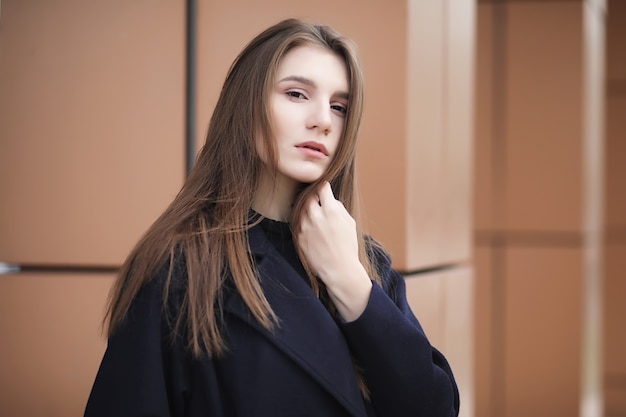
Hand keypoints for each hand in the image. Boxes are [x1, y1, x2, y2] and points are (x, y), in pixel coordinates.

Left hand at [296, 182, 371, 320]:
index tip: (324, 189)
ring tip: (316, 219)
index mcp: (331, 210)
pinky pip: (299, 223)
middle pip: (309, 197)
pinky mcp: (299, 236)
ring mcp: (305, 226)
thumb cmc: (348, 246)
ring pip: (302, 209)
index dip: (324, 187)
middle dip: (314, 198)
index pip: (322, 188)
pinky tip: (312, 230)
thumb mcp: (349, 223)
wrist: (339, 269)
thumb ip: (338, 207)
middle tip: (318, 203)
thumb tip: (330, 199)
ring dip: (308, 211)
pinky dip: (304, 223)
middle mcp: (316, 216)